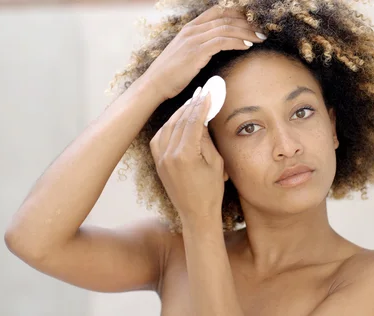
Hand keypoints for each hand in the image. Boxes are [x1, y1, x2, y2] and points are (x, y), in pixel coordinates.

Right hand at [141, 5, 266, 101]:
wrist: (155, 84)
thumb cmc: (170, 74)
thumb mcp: (185, 54)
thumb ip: (200, 47)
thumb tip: (217, 49)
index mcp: (190, 28)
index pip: (217, 11)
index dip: (237, 13)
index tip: (251, 21)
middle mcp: (192, 30)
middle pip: (226, 18)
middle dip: (247, 23)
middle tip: (261, 31)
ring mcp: (194, 39)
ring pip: (226, 28)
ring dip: (246, 33)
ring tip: (259, 39)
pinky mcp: (196, 52)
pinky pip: (222, 41)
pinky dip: (237, 42)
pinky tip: (247, 47)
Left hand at [150, 87, 225, 221]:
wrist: (196, 214)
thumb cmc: (211, 191)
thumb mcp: (216, 163)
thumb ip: (205, 139)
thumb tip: (201, 119)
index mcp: (185, 155)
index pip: (193, 121)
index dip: (201, 105)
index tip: (208, 94)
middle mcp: (168, 155)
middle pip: (179, 121)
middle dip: (191, 106)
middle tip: (201, 94)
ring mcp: (160, 159)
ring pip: (167, 127)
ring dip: (179, 114)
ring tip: (191, 104)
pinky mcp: (157, 162)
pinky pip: (159, 137)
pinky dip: (168, 126)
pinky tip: (177, 121)